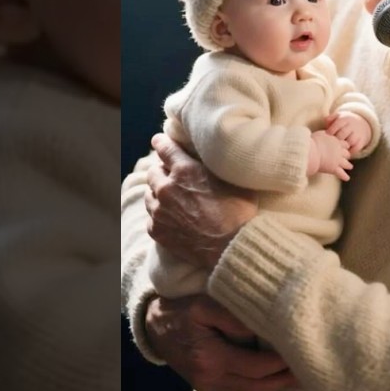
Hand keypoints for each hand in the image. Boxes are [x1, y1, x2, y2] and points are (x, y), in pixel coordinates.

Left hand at [146, 133, 257, 270]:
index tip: (159, 141)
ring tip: (171, 198)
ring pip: (150, 194)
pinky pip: (151, 216)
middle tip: (172, 175)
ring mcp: (159, 211)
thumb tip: (216, 155)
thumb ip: (217, 166)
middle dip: (162, 170)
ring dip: (158, 193)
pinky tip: (171, 217)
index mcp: (185, 170)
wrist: (232, 250)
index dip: (162, 142)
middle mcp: (167, 188)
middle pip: (153, 171)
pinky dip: (159, 214)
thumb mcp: (234, 180)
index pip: (164, 147)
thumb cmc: (239, 214)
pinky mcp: (157, 231)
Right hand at [146, 294, 295, 390]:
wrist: (154, 326)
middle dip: (285, 379)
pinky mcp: (209, 386)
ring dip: (277, 387)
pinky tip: (277, 379)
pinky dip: (263, 389)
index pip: (256, 367)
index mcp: (211, 358)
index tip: (301, 349)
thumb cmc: (181, 310)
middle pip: (258, 388)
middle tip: (309, 367)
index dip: (281, 362)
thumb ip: (232, 316)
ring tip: (299, 374)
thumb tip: (261, 325)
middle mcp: (211, 378)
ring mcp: (209, 386)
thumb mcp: (203, 304)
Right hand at [311, 130, 351, 180]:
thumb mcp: (320, 134)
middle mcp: (339, 151)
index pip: (344, 144)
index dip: (344, 146)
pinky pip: (341, 173)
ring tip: (350, 167)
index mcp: (336, 142)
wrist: (311, 151)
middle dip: (347, 155)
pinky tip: (347, 178)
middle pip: (347, 153)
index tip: (345, 147)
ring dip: (348, 165)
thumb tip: (324, 131)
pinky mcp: (334, 168)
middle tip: (348, 156)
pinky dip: (344, 176)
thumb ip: (324, 133)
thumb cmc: (312, 142)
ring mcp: (337, 160)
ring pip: (346, 163)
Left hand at [326, 111, 371, 155]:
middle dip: (336, 139)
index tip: (326, 135)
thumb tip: (326, 119)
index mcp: (345, 119)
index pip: (338, 124)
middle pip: (343, 133)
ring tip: (337, 149)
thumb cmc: (343, 123)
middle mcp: (352, 126)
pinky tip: (345, 152)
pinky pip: (357, 147)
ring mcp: (358, 133)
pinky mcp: (362, 141)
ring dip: (343, 146)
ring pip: (350, 141)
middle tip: (331, 144)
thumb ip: (331, 118)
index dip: (331, 130)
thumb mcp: (338, 118)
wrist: (359, 124)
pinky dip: (350, 151)